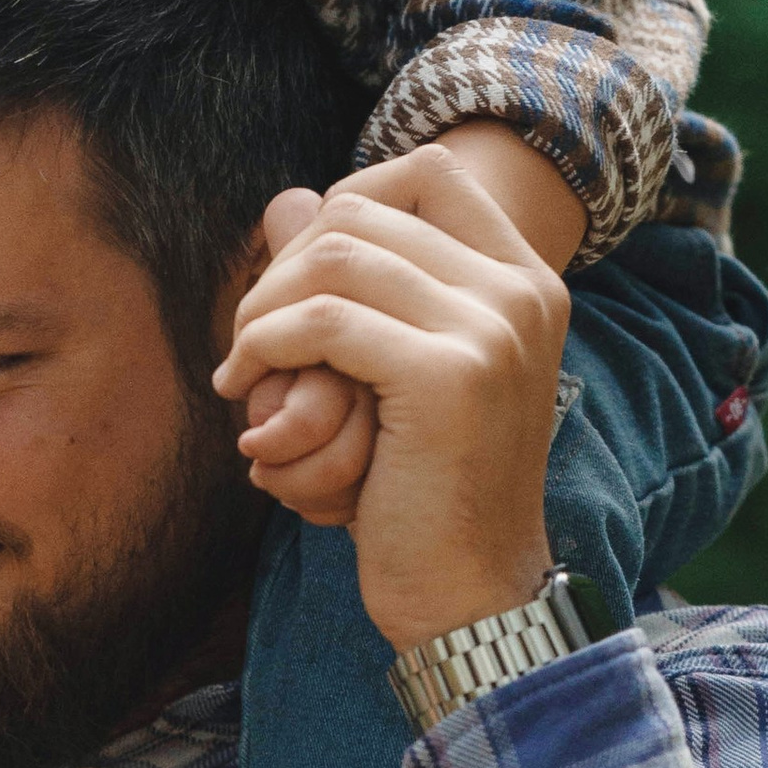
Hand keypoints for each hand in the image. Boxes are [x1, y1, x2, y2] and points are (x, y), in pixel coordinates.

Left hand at [212, 152, 567, 653]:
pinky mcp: (449, 377)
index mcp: (525, 282)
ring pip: (333, 256)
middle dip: (281, 266)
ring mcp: (492, 329)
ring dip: (262, 310)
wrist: (471, 597)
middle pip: (362, 209)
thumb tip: (281, 201)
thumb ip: (356, 288)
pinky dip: (264, 347)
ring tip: (242, 370)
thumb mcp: (393, 374)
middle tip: (251, 339)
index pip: (428, 171)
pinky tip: (244, 391)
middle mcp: (521, 293)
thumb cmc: (424, 494)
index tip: (295, 281)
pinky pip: (322, 322)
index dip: (340, 204)